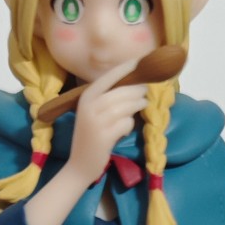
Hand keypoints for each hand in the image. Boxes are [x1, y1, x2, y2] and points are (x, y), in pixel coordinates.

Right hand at [63, 57, 147, 184]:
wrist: (79, 165)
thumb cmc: (90, 137)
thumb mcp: (94, 113)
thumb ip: (108, 98)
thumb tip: (135, 84)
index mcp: (87, 96)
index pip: (110, 76)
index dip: (128, 68)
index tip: (142, 60)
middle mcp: (90, 105)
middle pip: (122, 91)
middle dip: (138, 90)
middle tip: (145, 92)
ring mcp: (96, 121)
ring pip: (126, 106)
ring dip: (137, 105)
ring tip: (141, 106)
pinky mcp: (104, 136)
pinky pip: (126, 123)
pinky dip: (129, 126)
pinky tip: (124, 131)